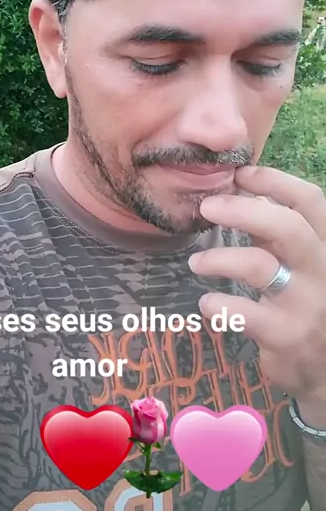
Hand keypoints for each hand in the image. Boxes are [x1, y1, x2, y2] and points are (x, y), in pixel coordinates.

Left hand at [188, 166, 325, 413]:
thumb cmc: (308, 306)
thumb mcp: (303, 266)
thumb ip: (278, 235)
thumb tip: (241, 192)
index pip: (310, 201)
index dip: (274, 181)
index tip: (240, 174)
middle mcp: (323, 271)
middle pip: (287, 227)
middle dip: (242, 211)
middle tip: (207, 207)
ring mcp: (306, 304)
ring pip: (259, 267)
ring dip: (219, 258)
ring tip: (196, 262)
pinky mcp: (286, 336)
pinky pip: (243, 313)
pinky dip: (218, 305)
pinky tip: (207, 303)